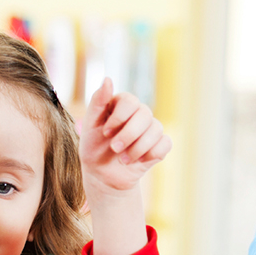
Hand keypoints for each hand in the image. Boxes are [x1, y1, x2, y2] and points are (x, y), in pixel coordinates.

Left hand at [79, 78, 169, 195]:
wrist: (103, 176)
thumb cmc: (94, 148)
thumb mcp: (90, 125)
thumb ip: (98, 101)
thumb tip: (108, 78)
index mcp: (122, 104)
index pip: (130, 101)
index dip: (119, 118)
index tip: (106, 132)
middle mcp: (139, 113)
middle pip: (144, 114)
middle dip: (128, 135)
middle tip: (114, 149)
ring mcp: (151, 129)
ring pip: (156, 130)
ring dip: (137, 148)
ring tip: (123, 160)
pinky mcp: (160, 145)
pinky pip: (165, 144)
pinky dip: (151, 154)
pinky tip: (139, 161)